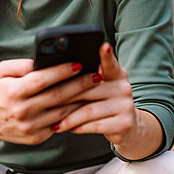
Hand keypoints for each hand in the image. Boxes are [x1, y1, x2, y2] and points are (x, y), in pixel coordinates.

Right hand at [0, 58, 101, 144]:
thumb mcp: (3, 72)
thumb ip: (23, 64)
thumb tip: (46, 60)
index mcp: (13, 92)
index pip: (41, 80)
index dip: (62, 71)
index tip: (79, 63)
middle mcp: (22, 111)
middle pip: (58, 96)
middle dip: (80, 85)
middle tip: (96, 76)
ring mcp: (30, 127)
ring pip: (63, 112)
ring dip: (81, 100)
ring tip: (95, 89)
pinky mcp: (36, 137)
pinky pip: (60, 124)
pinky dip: (73, 114)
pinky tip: (83, 104)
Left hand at [54, 43, 163, 159]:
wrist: (127, 127)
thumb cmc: (105, 105)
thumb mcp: (101, 89)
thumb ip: (87, 80)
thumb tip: (59, 76)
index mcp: (117, 75)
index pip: (110, 63)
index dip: (106, 55)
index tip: (103, 45)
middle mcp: (124, 87)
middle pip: (89, 89)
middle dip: (65, 97)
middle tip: (46, 102)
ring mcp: (126, 105)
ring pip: (89, 110)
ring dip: (68, 117)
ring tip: (55, 122)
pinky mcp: (124, 123)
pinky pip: (94, 125)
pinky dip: (78, 127)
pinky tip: (67, 128)